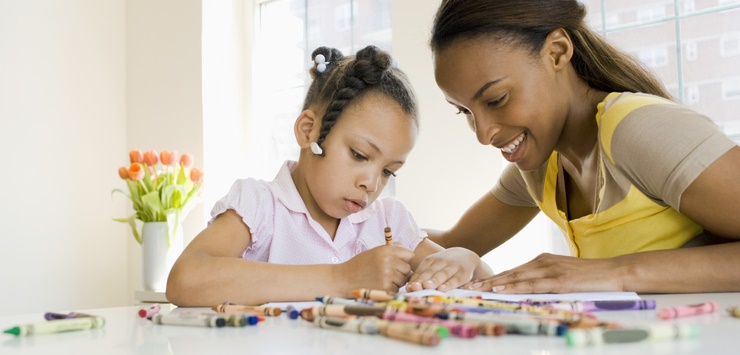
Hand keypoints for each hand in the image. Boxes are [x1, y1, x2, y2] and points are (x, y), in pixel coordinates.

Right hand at [337, 244, 412, 293]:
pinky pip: (396, 289)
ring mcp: (387, 275)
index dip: (404, 259)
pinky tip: (378, 285)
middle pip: (407, 269)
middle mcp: (388, 261)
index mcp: (386, 250)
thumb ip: (391, 249)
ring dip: (395, 282)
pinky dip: (389, 289)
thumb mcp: (374, 251)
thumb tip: (409, 252)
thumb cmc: (360, 264)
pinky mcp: (385, 287)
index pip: (410, 254)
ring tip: (381, 279)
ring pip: (403, 280)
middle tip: (387, 273)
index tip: (398, 263)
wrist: (344, 278)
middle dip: (400, 272)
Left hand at [406, 247, 479, 291]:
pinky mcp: (463, 273)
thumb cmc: (444, 265)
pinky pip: (455, 279)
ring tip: (426, 286)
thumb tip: (408, 288)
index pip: (421, 271)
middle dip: (422, 280)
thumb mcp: (433, 266)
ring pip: (442, 274)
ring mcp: (452, 267)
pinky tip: (442, 289)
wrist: (466, 256)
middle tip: (415, 287)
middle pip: (430, 272)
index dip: (414, 280)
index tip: (408, 288)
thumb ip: (422, 276)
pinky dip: (449, 284)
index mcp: (430, 260)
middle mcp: (441, 262)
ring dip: (434, 281)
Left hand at [462, 253, 623, 292]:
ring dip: (496, 283)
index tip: (476, 282)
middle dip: (488, 279)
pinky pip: (533, 284)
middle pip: (510, 272)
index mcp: (542, 261)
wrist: (614, 272)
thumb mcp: (562, 275)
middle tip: (468, 285)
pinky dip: (515, 286)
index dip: (493, 277)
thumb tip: (527, 289)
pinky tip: (503, 289)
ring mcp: (551, 269)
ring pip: (517, 277)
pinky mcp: (559, 280)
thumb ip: (544, 279)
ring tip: (478, 288)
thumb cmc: (589, 277)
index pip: (513, 270)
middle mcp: (543, 262)